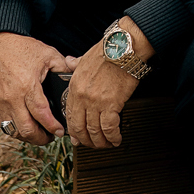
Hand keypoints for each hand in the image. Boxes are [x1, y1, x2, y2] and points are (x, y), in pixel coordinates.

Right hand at [0, 32, 78, 144]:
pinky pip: (4, 125)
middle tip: (51, 137)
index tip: (61, 131)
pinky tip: (25, 126)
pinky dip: (16, 130)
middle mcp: (11, 98)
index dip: (52, 127)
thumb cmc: (21, 47)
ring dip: (28, 137)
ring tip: (40, 134)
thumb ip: (63, 69)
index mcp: (27, 86)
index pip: (41, 115)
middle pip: (26, 130)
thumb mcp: (48, 54)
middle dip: (41, 138)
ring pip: (14, 131)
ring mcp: (0, 103)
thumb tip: (75, 81)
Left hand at [65, 16, 153, 149]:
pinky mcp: (112, 104)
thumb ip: (75, 64)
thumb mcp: (85, 57)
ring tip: (106, 144)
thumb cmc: (107, 51)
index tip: (77, 138)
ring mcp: (96, 101)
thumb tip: (69, 62)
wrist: (123, 48)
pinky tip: (116, 139)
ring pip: (94, 130)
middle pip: (80, 127)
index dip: (73, 131)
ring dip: (100, 142)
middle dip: (86, 140)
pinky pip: (110, 127)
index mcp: (75, 86)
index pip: (70, 116)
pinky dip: (113, 136)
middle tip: (92, 144)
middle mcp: (83, 96)